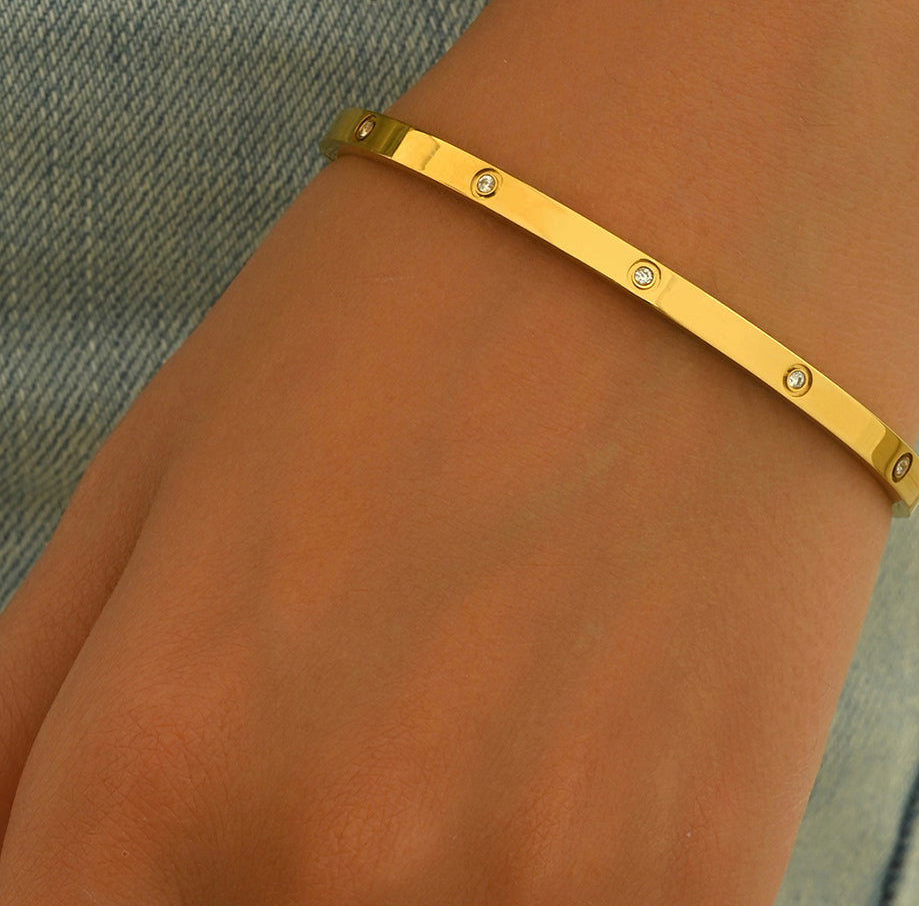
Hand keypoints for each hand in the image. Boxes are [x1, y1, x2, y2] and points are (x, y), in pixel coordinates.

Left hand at [0, 130, 888, 904]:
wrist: (706, 214)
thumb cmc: (417, 302)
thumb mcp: (160, 469)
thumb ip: (33, 712)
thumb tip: (21, 854)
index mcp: (158, 756)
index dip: (122, 885)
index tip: (197, 820)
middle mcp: (339, 855)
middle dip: (285, 853)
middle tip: (384, 695)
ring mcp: (548, 885)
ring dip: (446, 860)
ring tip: (498, 692)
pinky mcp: (715, 876)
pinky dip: (575, 868)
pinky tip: (599, 718)